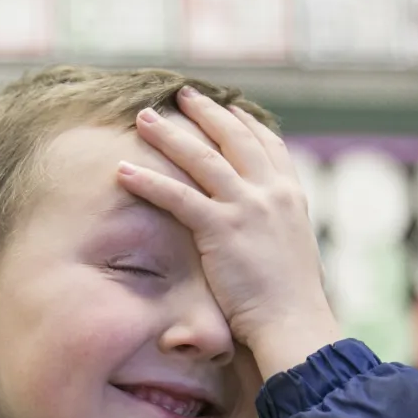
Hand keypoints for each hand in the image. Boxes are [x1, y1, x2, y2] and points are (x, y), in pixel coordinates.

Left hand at [116, 87, 340, 376]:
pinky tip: (123, 170)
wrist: (295, 323)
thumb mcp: (292, 254)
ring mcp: (247, 208)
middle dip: (205, 112)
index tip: (228, 107)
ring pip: (202, 159)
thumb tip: (264, 234)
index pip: (268, 145)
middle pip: (234, 139)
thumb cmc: (292, 303)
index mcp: (291, 197)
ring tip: (143, 117)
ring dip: (169, 135)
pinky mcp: (221, 229)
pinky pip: (177, 196)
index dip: (244, 123)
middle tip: (182, 94)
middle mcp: (271, 193)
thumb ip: (276, 232)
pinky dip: (147, 180)